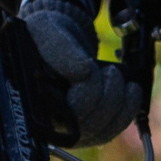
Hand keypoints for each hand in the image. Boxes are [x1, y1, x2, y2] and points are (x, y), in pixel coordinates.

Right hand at [23, 0, 145, 144]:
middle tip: (110, 71)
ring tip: (115, 76)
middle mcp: (46, 123)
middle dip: (107, 95)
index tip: (90, 66)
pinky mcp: (85, 129)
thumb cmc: (46, 34)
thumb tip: (85, 72)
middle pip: (86, 126)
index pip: (63, 114)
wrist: (57, 38)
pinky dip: (127, 110)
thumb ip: (59, 48)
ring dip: (119, 102)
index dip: (87, 91)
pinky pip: (111, 130)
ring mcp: (67, 129)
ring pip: (101, 131)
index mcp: (31, 101)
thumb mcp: (46, 30)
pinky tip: (130, 90)